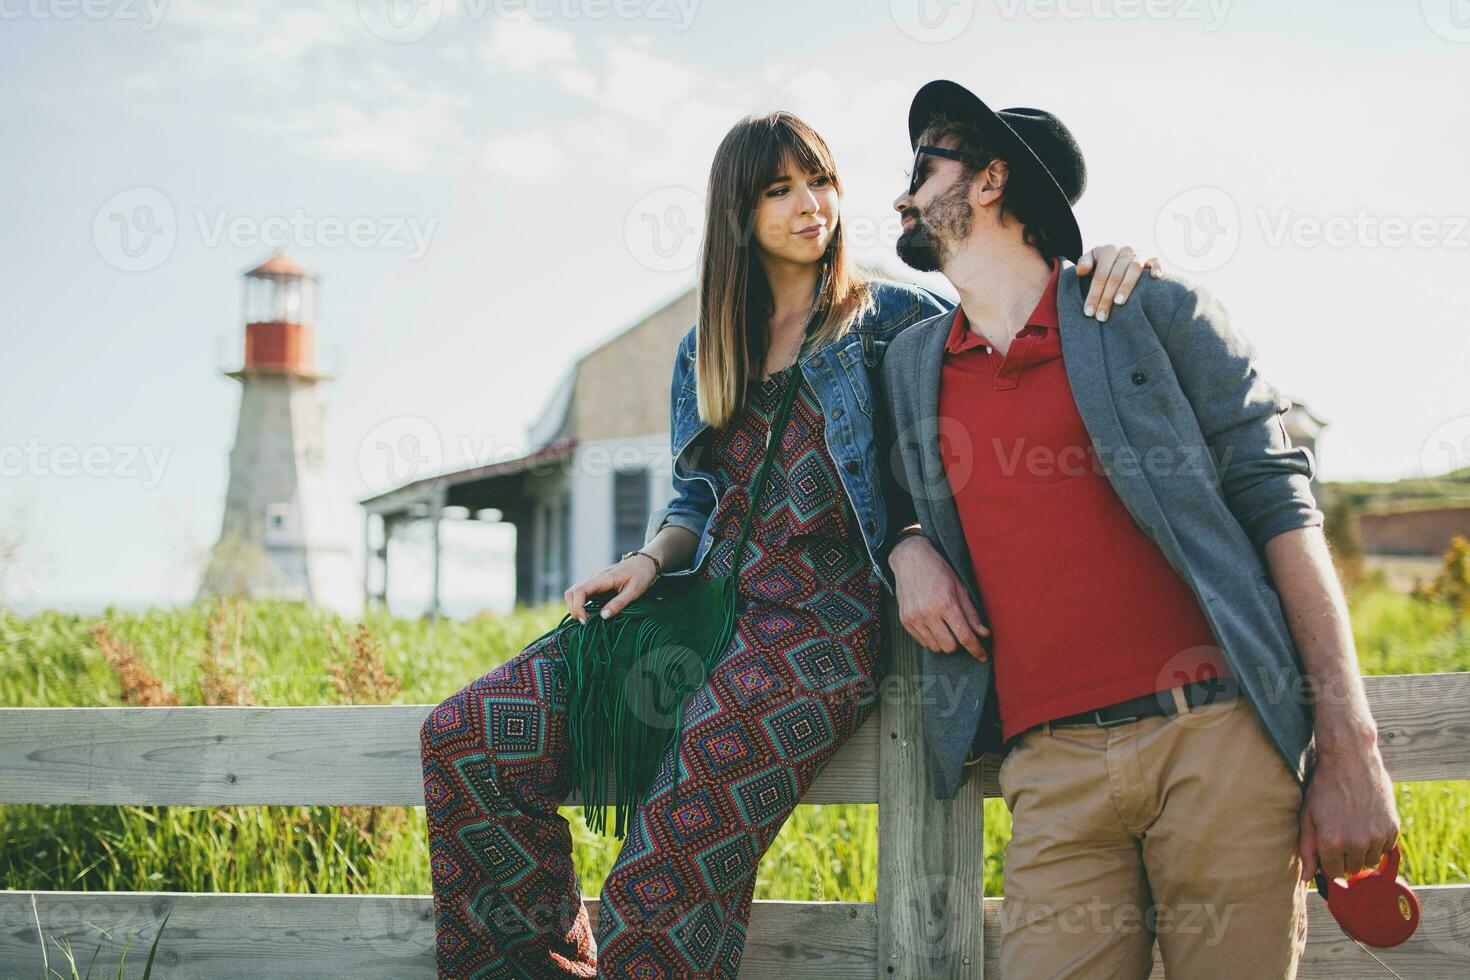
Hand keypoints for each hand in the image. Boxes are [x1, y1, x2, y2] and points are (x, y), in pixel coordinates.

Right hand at [564, 555, 658, 622]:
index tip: (586, 621)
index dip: (577, 608)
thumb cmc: (641, 575)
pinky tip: (589, 613)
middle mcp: (594, 578)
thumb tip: (603, 616)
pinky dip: (579, 604)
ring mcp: (593, 580)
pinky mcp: (595, 584)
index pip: (579, 591)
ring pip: (573, 592)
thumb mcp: (634, 591)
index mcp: (602, 578)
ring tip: (587, 619)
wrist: (644, 563)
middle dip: (574, 609)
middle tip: (585, 622)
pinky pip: (581, 593)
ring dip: (575, 607)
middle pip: (571, 592)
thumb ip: (618, 603)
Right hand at [889, 535, 990, 660]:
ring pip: (935, 647)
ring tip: (945, 626)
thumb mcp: (960, 588)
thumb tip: (984, 633)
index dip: (976, 649)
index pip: (964, 636)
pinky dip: (931, 639)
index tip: (982, 657)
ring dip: (944, 641)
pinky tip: (933, 625)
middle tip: (959, 631)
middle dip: (958, 643)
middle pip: (950, 646)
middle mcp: (928, 613)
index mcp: (946, 603)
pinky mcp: (905, 620)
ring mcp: (914, 618)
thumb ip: (971, 613)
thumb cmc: (938, 570)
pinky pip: (922, 642)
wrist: (910, 559)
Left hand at [1075, 245, 1161, 322]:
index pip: (1100, 274)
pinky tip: (1155, 277)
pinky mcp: (1152, 258)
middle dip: (1106, 297)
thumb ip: (1084, 263)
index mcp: (1109, 250)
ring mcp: (1140, 254)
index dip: (1094, 293)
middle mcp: (1125, 250)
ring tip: (1119, 303)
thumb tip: (1080, 271)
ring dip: (1126, 286)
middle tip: (1101, 316)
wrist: (1121, 253)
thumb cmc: (1103, 262)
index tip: (1089, 312)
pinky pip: (1156, 262)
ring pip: (1134, 269)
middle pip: (1115, 275)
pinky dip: (1157, 268)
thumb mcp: (1092, 258)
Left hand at [1298, 744, 1400, 882]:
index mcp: (1332, 842)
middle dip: (1344, 858)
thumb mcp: (1308, 816)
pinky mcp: (1392, 828)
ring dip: (1361, 852)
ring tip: (1352, 828)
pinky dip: (1377, 842)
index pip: (1333, 874)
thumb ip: (1307, 850)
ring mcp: (1377, 836)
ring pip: (1370, 862)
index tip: (1327, 853)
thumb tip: (1306, 879)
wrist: (1350, 761)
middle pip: (1352, 869)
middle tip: (1339, 835)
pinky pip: (1386, 849)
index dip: (1328, 865)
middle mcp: (1356, 843)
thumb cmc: (1324, 788)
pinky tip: (1366, 823)